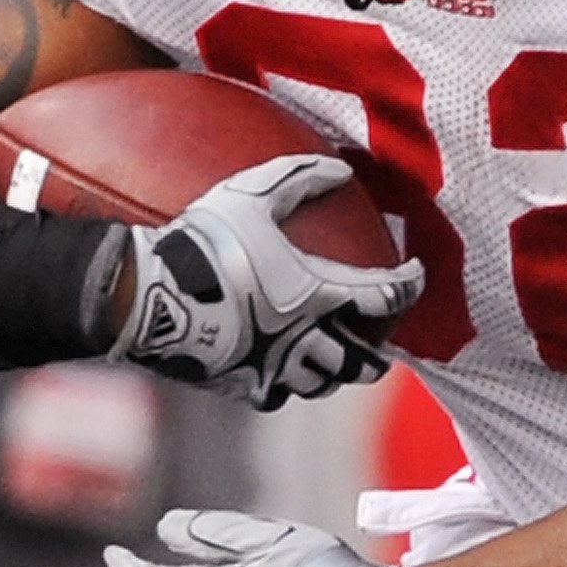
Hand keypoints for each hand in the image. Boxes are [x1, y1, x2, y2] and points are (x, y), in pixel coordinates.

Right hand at [113, 153, 424, 408]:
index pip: (387, 295)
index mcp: (320, 295)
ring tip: (332, 359)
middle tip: (378, 342)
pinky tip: (280, 372)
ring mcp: (277, 369)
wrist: (152, 298)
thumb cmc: (206, 243)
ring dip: (334, 372)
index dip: (410, 285)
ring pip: (324, 384)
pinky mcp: (245, 387)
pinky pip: (278, 395)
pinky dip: (287, 385)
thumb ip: (299, 179)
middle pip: (363, 363)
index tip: (414, 274)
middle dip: (377, 354)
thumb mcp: (252, 197)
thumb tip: (342, 171)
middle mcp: (308, 340)